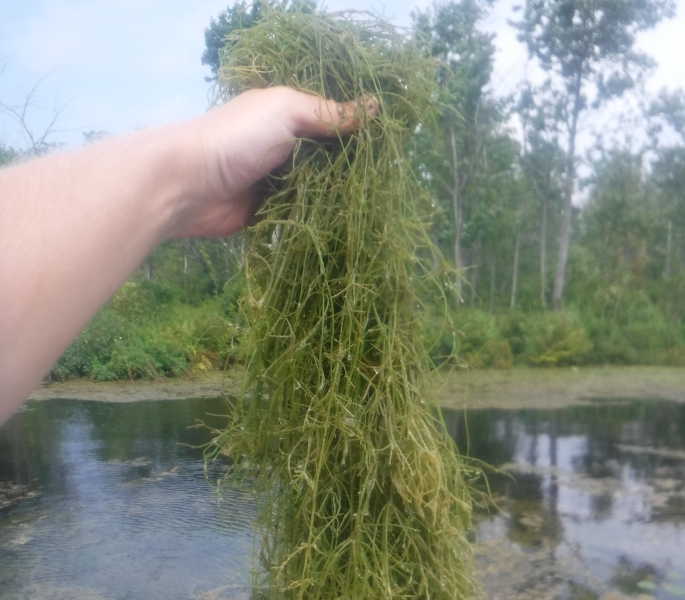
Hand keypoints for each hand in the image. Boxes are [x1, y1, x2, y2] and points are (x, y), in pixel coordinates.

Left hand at [169, 87, 377, 238]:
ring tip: (373, 202)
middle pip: (326, 155)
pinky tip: (344, 221)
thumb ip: (327, 113)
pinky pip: (302, 212)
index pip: (331, 119)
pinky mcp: (270, 210)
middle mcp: (284, 145)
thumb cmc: (237, 139)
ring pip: (317, 186)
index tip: (389, 141)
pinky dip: (318, 215)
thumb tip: (375, 107)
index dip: (357, 128)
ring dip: (336, 193)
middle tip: (387, 177)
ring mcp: (276, 179)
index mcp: (286, 115)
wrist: (188, 185)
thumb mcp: (286, 113)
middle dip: (350, 165)